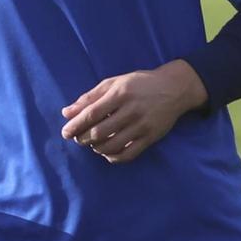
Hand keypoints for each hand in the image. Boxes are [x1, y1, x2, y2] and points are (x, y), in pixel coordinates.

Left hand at [60, 60, 206, 164]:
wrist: (175, 88)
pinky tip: (107, 152)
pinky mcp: (151, 137)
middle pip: (99, 132)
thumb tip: (66, 113)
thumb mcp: (114, 83)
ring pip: (112, 146)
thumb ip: (89, 97)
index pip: (91, 114)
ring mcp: (142, 125)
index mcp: (120, 94)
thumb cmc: (139, 84)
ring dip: (96, 148)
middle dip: (83, 139)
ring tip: (93, 144)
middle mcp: (131, 110)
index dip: (75, 126)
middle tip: (78, 138)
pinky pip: (128, 154)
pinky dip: (113, 157)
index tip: (65, 132)